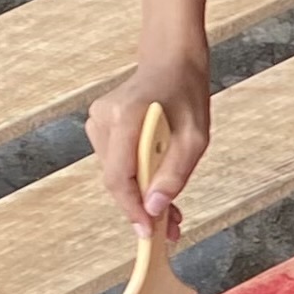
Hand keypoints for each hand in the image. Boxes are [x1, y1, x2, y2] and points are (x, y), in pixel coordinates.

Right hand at [87, 38, 210, 228]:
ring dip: (139, 195)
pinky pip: (116, 162)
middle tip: (168, 230)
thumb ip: (175, 174)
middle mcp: (104, 117)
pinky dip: (135, 179)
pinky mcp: (99, 126)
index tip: (147, 232)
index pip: (119, 175)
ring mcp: (97, 120)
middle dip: (140, 207)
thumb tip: (153, 209)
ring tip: (169, 212)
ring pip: (115, 174)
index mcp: (127, 115)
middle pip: (115, 179)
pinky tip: (155, 188)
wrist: (171, 62)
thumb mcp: (195, 137)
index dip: (132, 208)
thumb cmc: (187, 94)